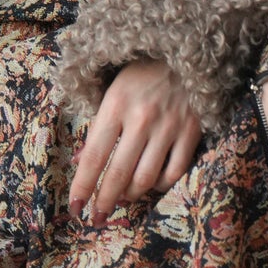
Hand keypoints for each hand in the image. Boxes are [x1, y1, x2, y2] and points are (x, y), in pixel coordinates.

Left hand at [69, 58, 202, 225]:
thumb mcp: (113, 90)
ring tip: (121, 200)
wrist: (188, 48)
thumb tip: (80, 164)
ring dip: (130, 196)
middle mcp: (141, 118)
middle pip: (118, 174)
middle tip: (96, 219)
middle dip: (104, 202)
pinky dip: (160, 185)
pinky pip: (174, 172)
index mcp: (116, 104)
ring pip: (146, 178)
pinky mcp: (192, 131)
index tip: (74, 208)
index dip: (82, 187)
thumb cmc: (143, 71)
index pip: (94, 156)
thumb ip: (98, 127)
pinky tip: (151, 184)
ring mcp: (169, 126)